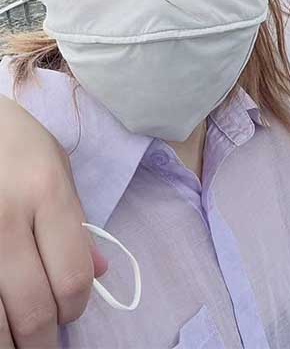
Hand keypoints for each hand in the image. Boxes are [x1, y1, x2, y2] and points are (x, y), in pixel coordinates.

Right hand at [0, 96, 106, 346]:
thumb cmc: (15, 142)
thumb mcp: (56, 166)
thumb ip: (77, 221)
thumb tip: (99, 273)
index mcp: (45, 193)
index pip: (72, 276)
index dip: (76, 307)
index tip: (71, 312)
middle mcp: (7, 218)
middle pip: (34, 309)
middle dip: (44, 338)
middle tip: (45, 341)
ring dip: (12, 342)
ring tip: (19, 340)